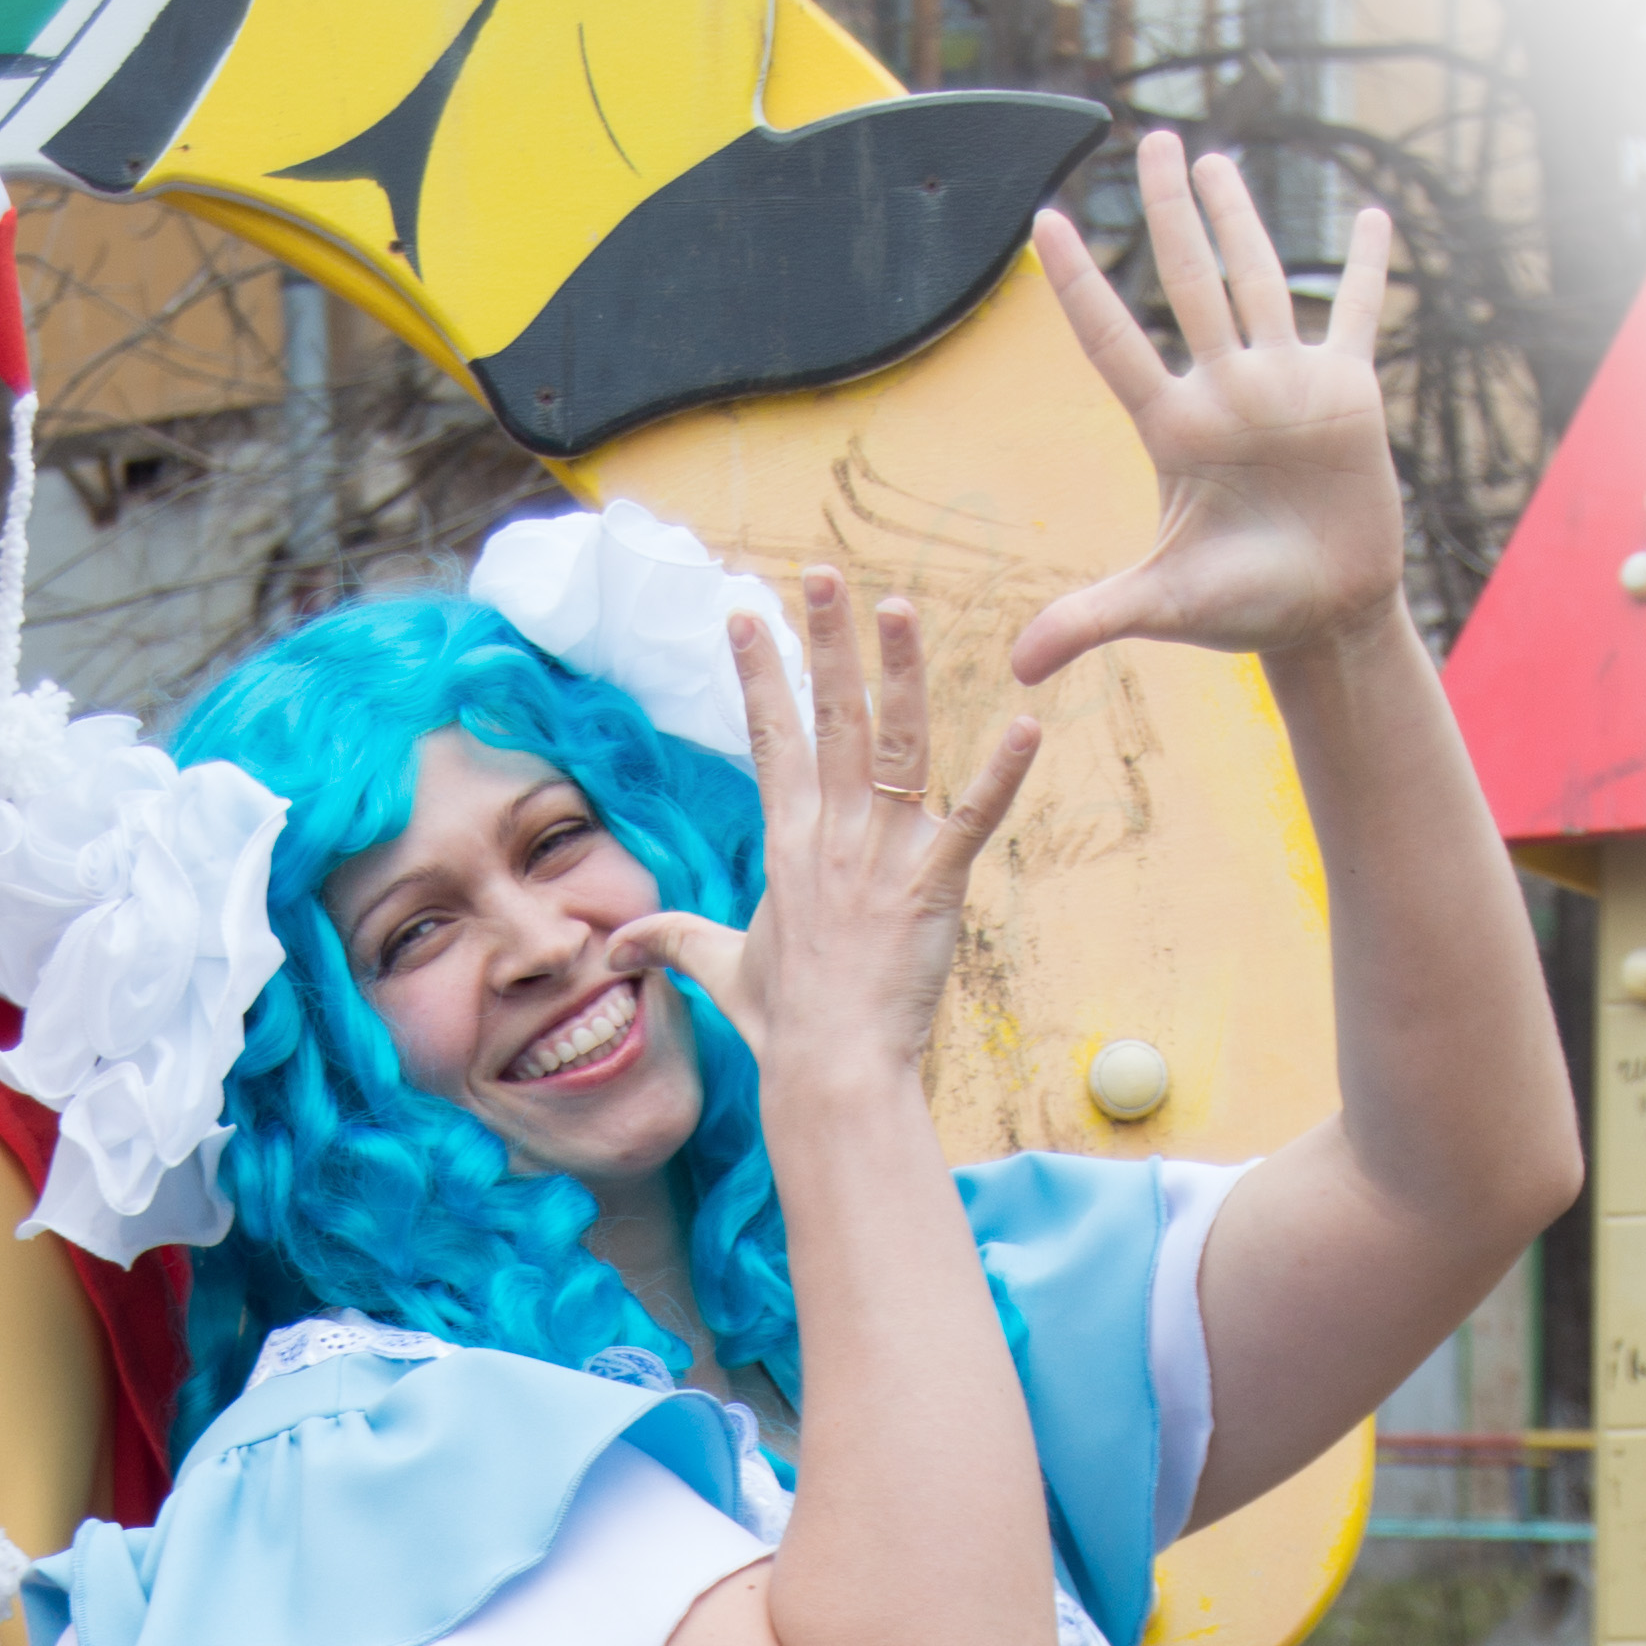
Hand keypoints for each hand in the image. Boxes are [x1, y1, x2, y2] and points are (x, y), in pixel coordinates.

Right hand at [618, 567, 1035, 1102]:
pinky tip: (1027, 727)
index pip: (770, 739)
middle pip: (829, 718)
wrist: (829, 1070)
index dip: (759, 674)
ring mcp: (882, 857)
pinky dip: (1002, 777)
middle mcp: (831, 835)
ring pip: (895, 746)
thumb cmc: (781, 1024)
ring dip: (900, 673)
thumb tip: (618, 946)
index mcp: (787, 844)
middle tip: (824, 575)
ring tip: (900, 610)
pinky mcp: (932, 886)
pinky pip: (973, 820)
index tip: (747, 614)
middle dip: (825, 641)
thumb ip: (672, 941)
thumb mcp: (719, 970)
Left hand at [1014, 135, 1405, 685]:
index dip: (1080, 280)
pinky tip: (1371, 219)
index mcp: (1174, 428)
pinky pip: (1358, 315)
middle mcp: (1224, 392)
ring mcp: (1285, 385)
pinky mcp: (1346, 394)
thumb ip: (1091, 619)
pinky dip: (1368, 269)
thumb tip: (1018, 668)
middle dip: (1169, 209)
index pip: (1112, 340)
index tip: (1046, 218)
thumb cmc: (1240, 612)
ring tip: (1212, 161)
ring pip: (1257, 279)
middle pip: (1187, 279)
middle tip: (1150, 139)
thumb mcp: (1161, 607)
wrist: (1323, 620)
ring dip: (1239, 218)